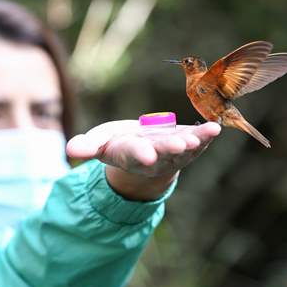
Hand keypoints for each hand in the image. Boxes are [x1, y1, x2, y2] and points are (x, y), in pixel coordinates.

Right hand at [66, 120, 220, 200]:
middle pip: (162, 154)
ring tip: (198, 138)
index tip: (146, 154)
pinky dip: (207, 136)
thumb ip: (88, 146)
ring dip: (192, 144)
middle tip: (179, 146)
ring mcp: (173, 153)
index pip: (134, 155)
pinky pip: (199, 142)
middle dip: (170, 149)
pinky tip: (216, 128)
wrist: (144, 151)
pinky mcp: (189, 145)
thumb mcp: (100, 144)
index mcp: (130, 155)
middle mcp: (154, 157)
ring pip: (184, 151)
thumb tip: (70, 150)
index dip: (140, 154)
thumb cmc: (119, 144)